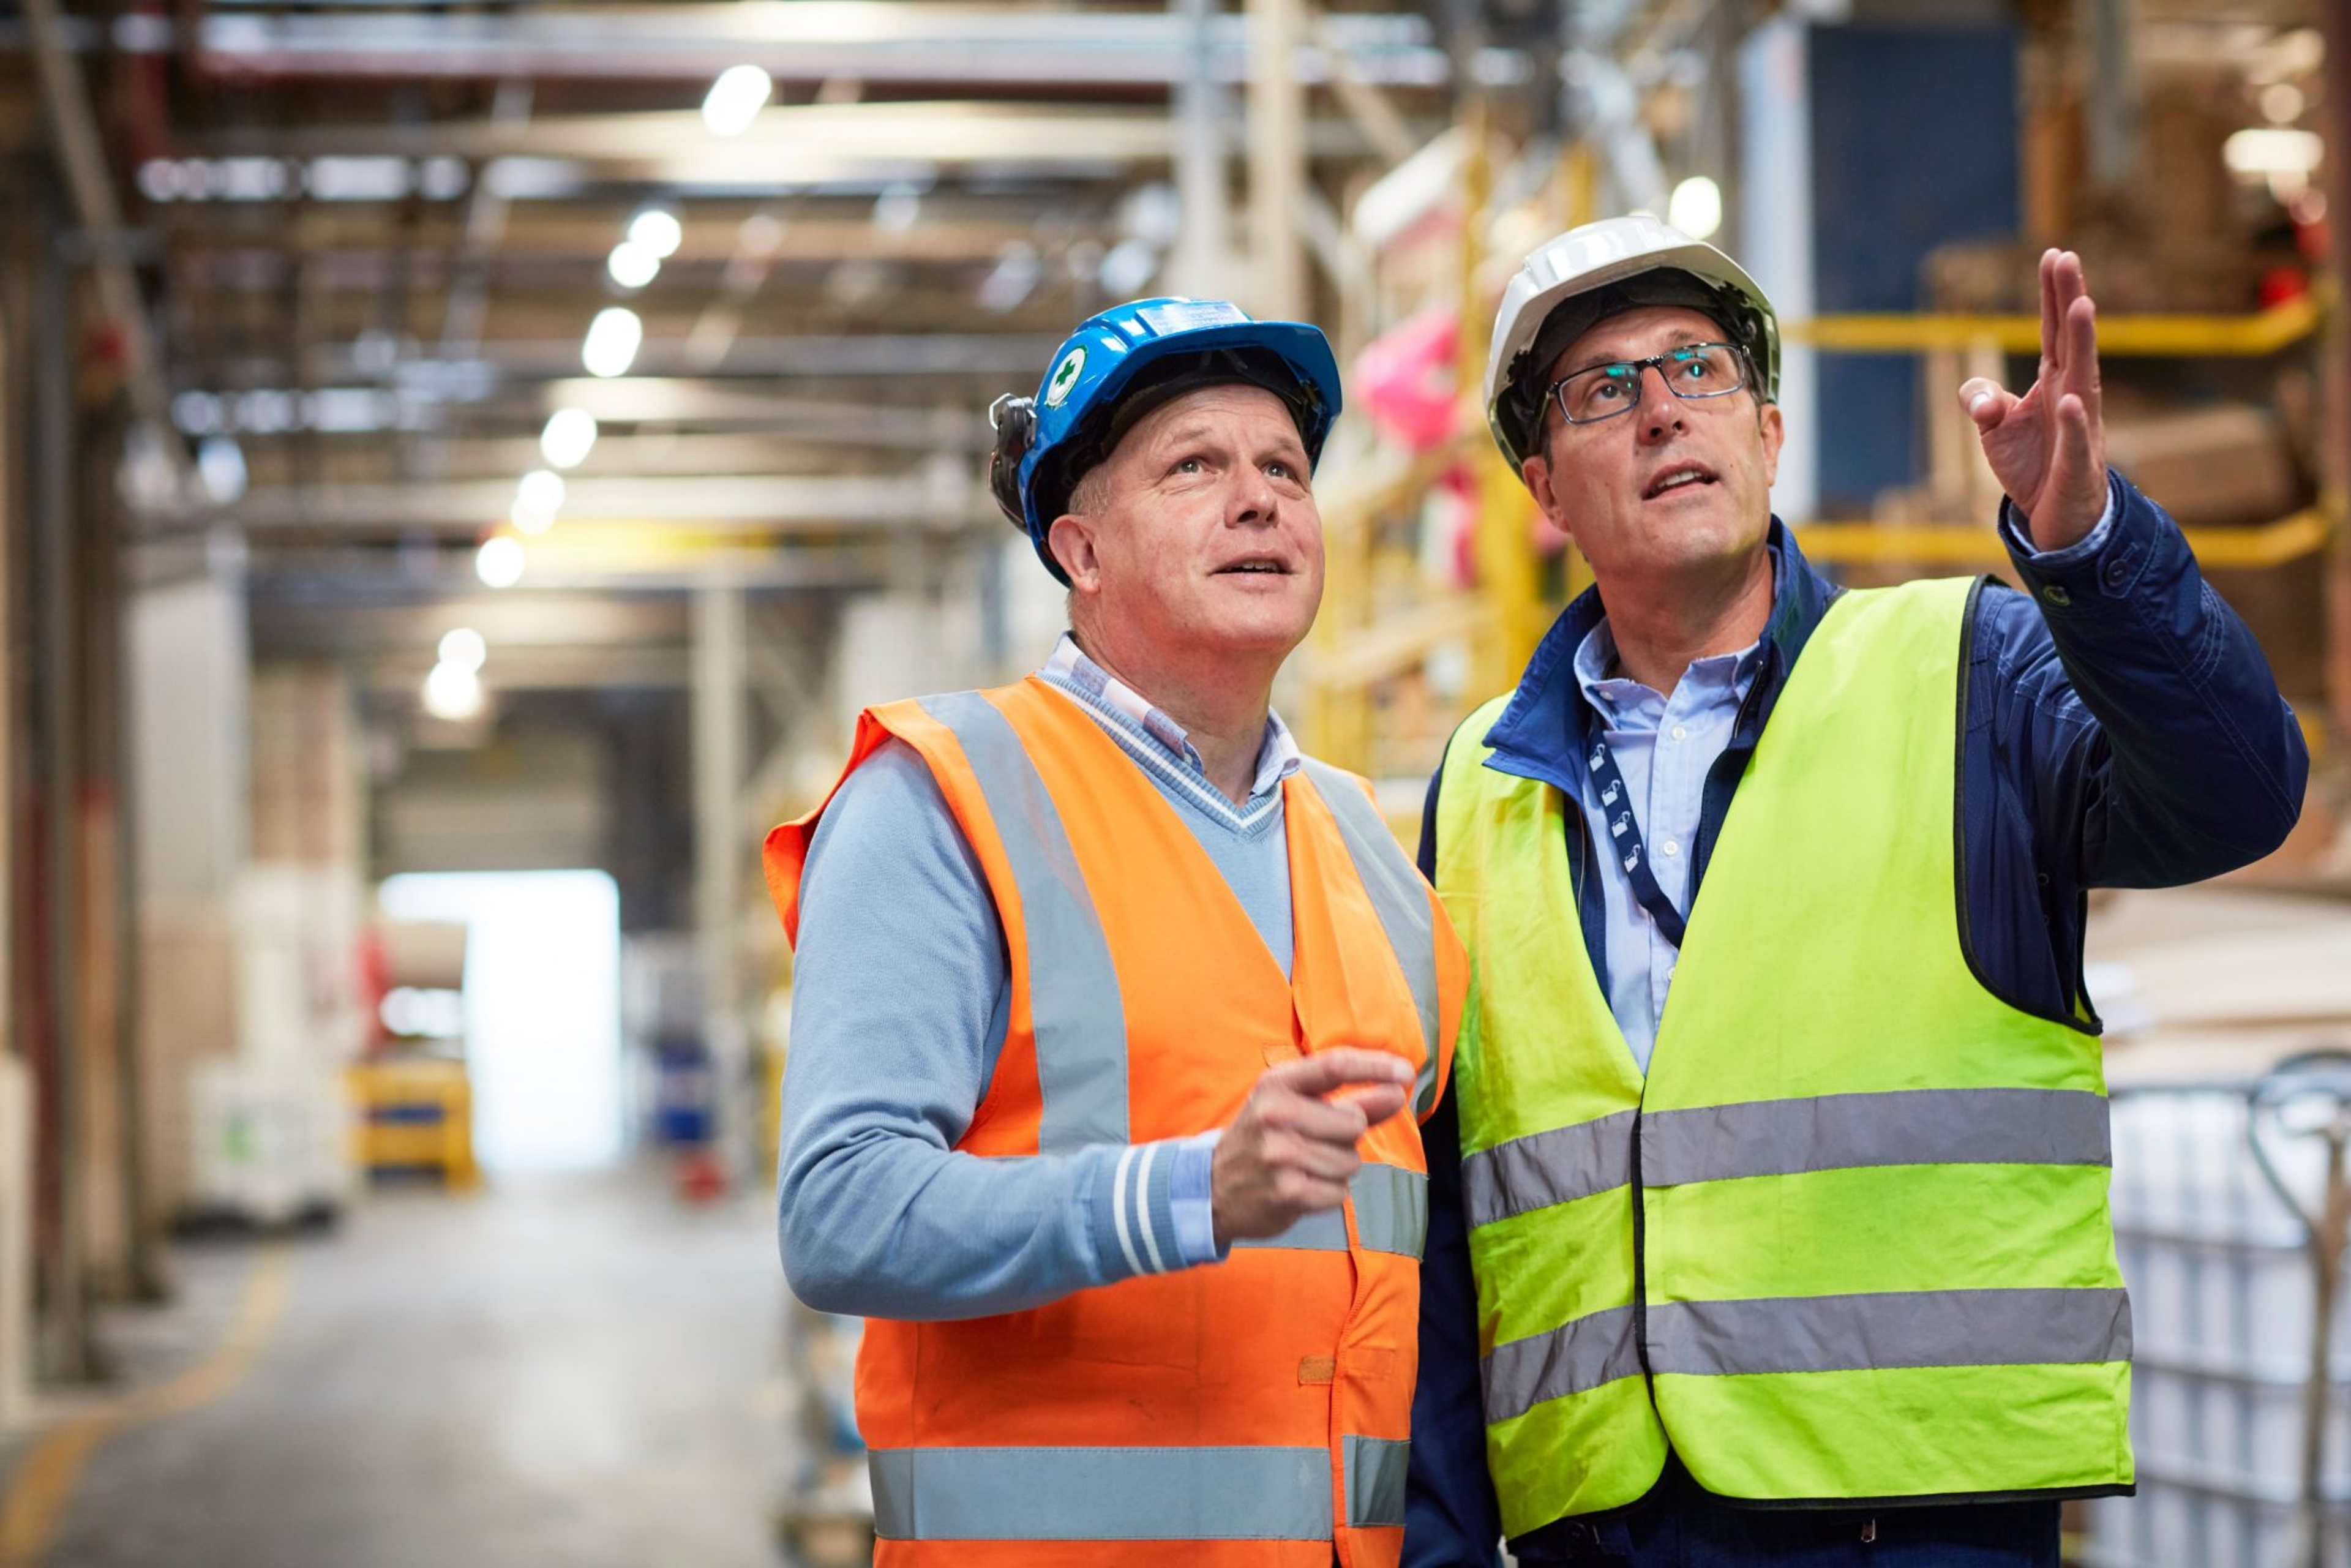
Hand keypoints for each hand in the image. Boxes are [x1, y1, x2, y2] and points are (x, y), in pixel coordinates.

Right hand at [1210, 1048, 1412, 1245]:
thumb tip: (1398, 1090)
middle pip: (1353, 1122)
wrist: (1213, 1186)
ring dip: (1337, 1168)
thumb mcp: (1298, 1108)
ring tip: (1304, 1166)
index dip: (1375, 1066)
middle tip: (1313, 1141)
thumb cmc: (1267, 1139)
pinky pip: (1340, 1190)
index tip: (1406, 1072)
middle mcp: (1275, 1114)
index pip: (1335, 1065)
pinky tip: (1302, 1187)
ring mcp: (1279, 1154)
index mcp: (1276, 1084)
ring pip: (1350, 1161)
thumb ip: (1352, 1101)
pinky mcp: (1288, 1191)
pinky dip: (1329, 1193)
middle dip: (1347, 1136)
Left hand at [1958, 248, 2108, 550]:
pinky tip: (2068, 401)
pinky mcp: (2077, 463)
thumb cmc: (2032, 465)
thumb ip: (1981, 401)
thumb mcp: (1994, 429)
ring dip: (2082, 342)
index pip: (2052, 331)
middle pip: (2071, 340)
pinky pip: (2075, 438)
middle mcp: (2073, 394)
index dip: (2053, 294)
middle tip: (2067, 258)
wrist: (2056, 516)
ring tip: (2081, 306)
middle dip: (2069, 299)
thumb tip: (1979, 398)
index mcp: (2053, 381)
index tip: (2054, 254)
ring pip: (2083, 377)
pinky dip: (2072, 421)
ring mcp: (2079, 427)